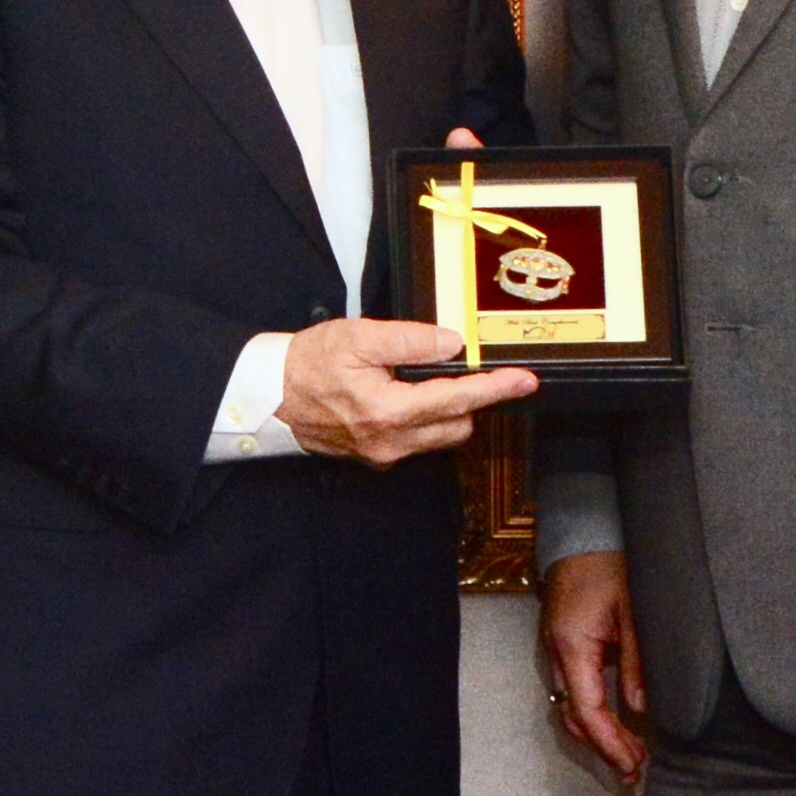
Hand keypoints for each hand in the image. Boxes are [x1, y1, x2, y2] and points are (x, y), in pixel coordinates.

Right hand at [276, 317, 536, 465]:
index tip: (525, 381)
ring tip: (429, 380)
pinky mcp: (375, 457)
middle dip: (470, 400)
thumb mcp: (358, 337)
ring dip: (447, 411)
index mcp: (388, 411)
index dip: (494, 388)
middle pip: (457, 426)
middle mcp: (390, 442)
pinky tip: (406, 397)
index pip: (457, 400)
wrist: (271, 395)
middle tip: (467, 371)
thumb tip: (451, 345)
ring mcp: (382, 455)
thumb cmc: (309, 363)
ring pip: (438, 437)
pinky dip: (424, 420)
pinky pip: (416, 442)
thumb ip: (409, 340)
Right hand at [537, 550, 652, 782]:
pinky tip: (615, 722)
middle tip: (634, 770)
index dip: (609, 742)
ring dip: (596, 734)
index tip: (632, 764)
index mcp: (574, 647)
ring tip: (628, 754)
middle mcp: (558, 654)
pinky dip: (592, 714)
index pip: (588, 710)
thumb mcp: (634, 611)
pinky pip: (573, 690)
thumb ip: (636, 659)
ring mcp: (556, 650)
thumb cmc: (611, 566)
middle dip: (603, 747)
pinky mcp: (563, 645)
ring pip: (570, 707)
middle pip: (574, 717)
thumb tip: (639, 705)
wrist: (584, 534)